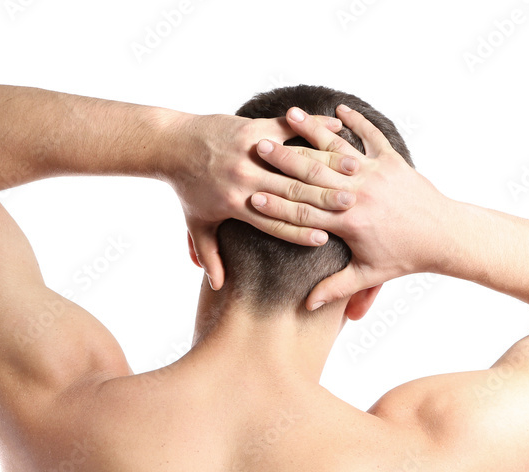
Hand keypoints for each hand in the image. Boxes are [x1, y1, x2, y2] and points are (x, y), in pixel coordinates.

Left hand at [164, 110, 351, 289]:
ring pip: (294, 161)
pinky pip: (288, 128)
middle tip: (351, 206)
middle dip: (322, 200)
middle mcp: (244, 179)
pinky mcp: (251, 128)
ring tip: (355, 170)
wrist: (173, 145)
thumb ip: (210, 256)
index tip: (325, 239)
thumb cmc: (187, 189)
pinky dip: (314, 127)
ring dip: (325, 164)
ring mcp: (248, 152)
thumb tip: (217, 287)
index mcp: (236, 206)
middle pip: (291, 194)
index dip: (299, 233)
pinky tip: (340, 129)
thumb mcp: (198, 225)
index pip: (274, 224)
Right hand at [249, 105, 448, 309]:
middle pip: (314, 174)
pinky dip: (355, 121)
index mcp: (350, 222)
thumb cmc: (405, 257)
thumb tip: (306, 307)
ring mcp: (376, 173)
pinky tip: (338, 108)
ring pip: (338, 148)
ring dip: (312, 130)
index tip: (253, 195)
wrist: (444, 235)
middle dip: (284, 159)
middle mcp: (360, 193)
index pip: (304, 211)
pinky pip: (371, 135)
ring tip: (290, 114)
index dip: (277, 205)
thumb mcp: (368, 275)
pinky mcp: (393, 160)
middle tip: (258, 146)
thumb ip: (335, 288)